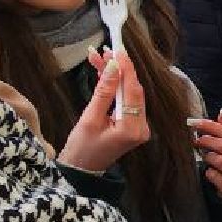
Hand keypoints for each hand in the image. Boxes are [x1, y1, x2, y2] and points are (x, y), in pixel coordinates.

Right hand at [57, 48, 150, 173]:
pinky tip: (102, 72)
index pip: (133, 91)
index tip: (118, 51)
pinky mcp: (131, 124)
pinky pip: (124, 100)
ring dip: (114, 75)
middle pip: (132, 90)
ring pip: (127, 93)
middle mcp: (141, 127)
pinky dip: (113, 86)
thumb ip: (103, 93)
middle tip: (104, 51)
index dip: (126, 69)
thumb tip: (113, 68)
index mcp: (133, 128)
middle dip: (118, 69)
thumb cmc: (82, 149)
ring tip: (98, 57)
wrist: (80, 170)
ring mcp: (137, 126)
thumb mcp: (90, 119)